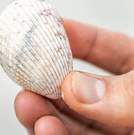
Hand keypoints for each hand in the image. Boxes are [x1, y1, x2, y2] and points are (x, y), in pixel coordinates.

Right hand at [14, 19, 133, 133]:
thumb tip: (75, 86)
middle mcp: (126, 106)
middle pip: (81, 87)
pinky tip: (44, 127)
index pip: (111, 50)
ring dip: (43, 111)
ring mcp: (116, 133)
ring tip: (26, 103)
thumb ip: (127, 92)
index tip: (51, 27)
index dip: (79, 37)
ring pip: (71, 120)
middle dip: (49, 79)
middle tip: (27, 72)